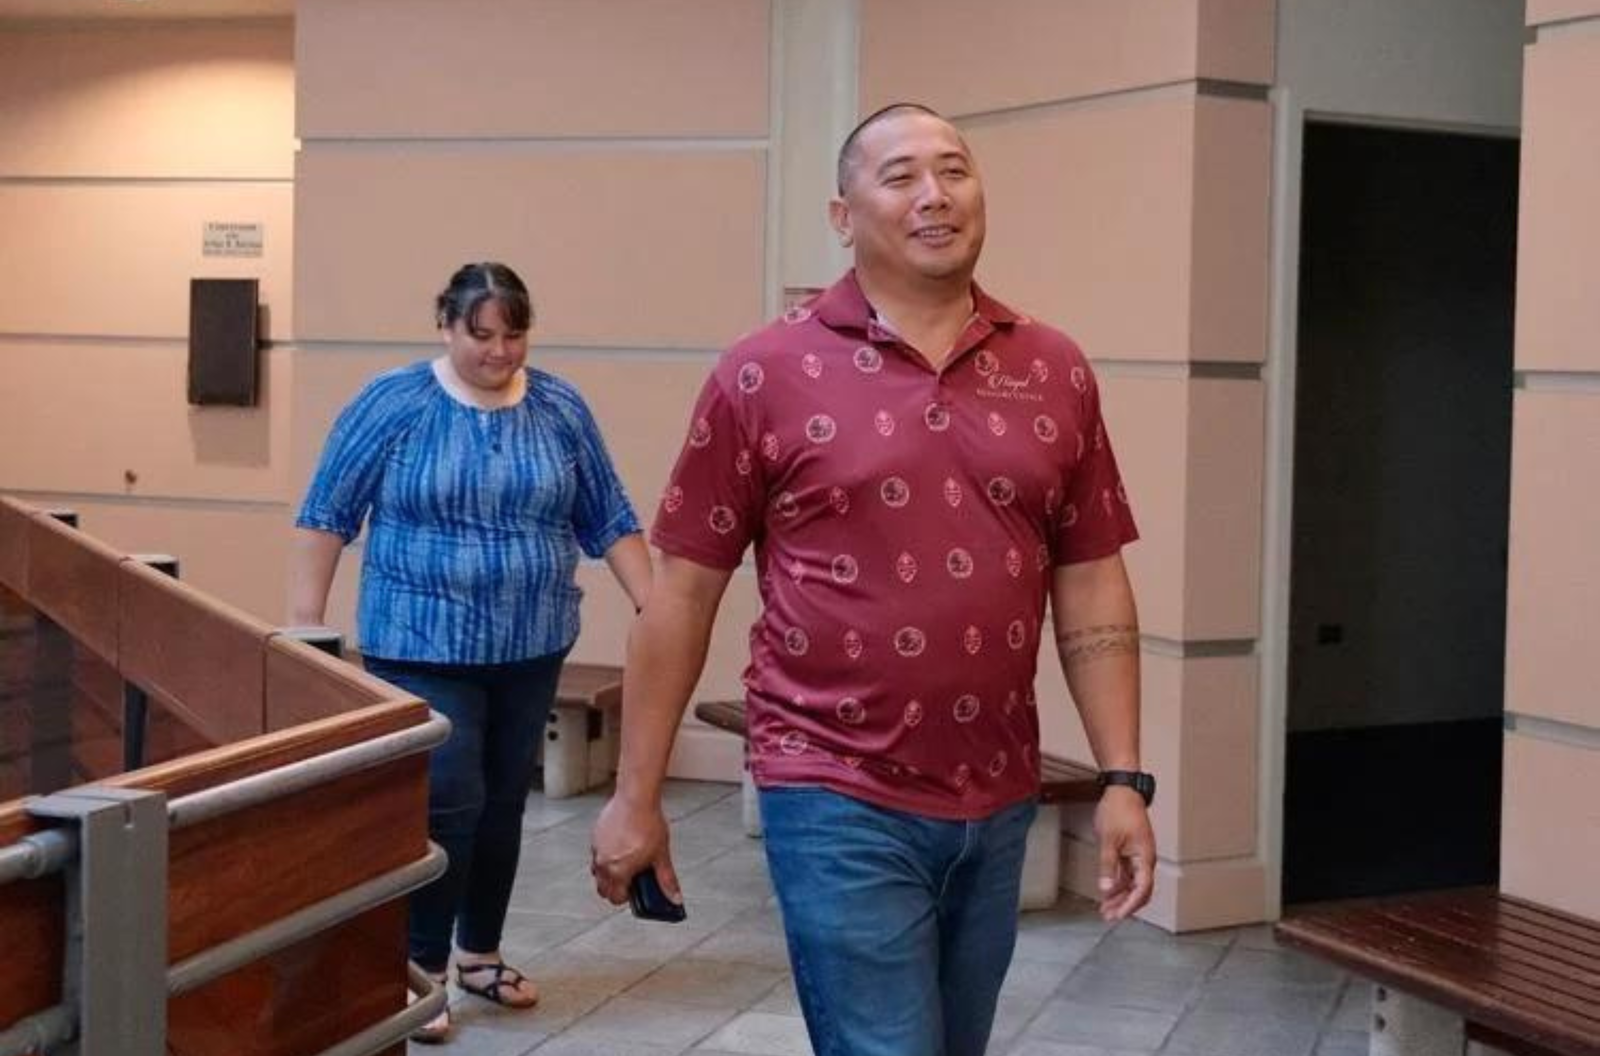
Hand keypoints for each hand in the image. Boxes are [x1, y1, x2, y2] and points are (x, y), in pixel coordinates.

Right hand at [590, 794, 680, 906]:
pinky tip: (621, 844)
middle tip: (631, 879)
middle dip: (615, 888)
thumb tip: (675, 897)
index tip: (635, 891)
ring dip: (608, 873)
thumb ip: (666, 879)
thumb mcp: (661, 855)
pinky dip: (606, 855)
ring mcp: (597, 849)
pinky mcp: (595, 835)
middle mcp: (603, 863)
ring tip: (626, 861)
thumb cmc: (648, 823)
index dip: (626, 898)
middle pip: (603, 888)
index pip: (615, 898)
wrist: (635, 797)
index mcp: (618, 872)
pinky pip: (597, 853)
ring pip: (598, 871)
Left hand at [1094, 786, 1155, 921]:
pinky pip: (1127, 874)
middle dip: (1125, 905)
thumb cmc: (1119, 810)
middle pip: (1139, 890)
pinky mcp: (1131, 851)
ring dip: (1120, 896)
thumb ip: (1108, 866)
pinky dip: (1118, 884)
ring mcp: (1138, 856)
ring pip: (1132, 883)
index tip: (1119, 915)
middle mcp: (1145, 859)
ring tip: (1105, 908)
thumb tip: (1106, 888)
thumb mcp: (1109, 840)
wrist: (1122, 791)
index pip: (1142, 889)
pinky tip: (1108, 892)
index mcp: (1144, 857)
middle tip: (1109, 917)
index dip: (1131, 904)